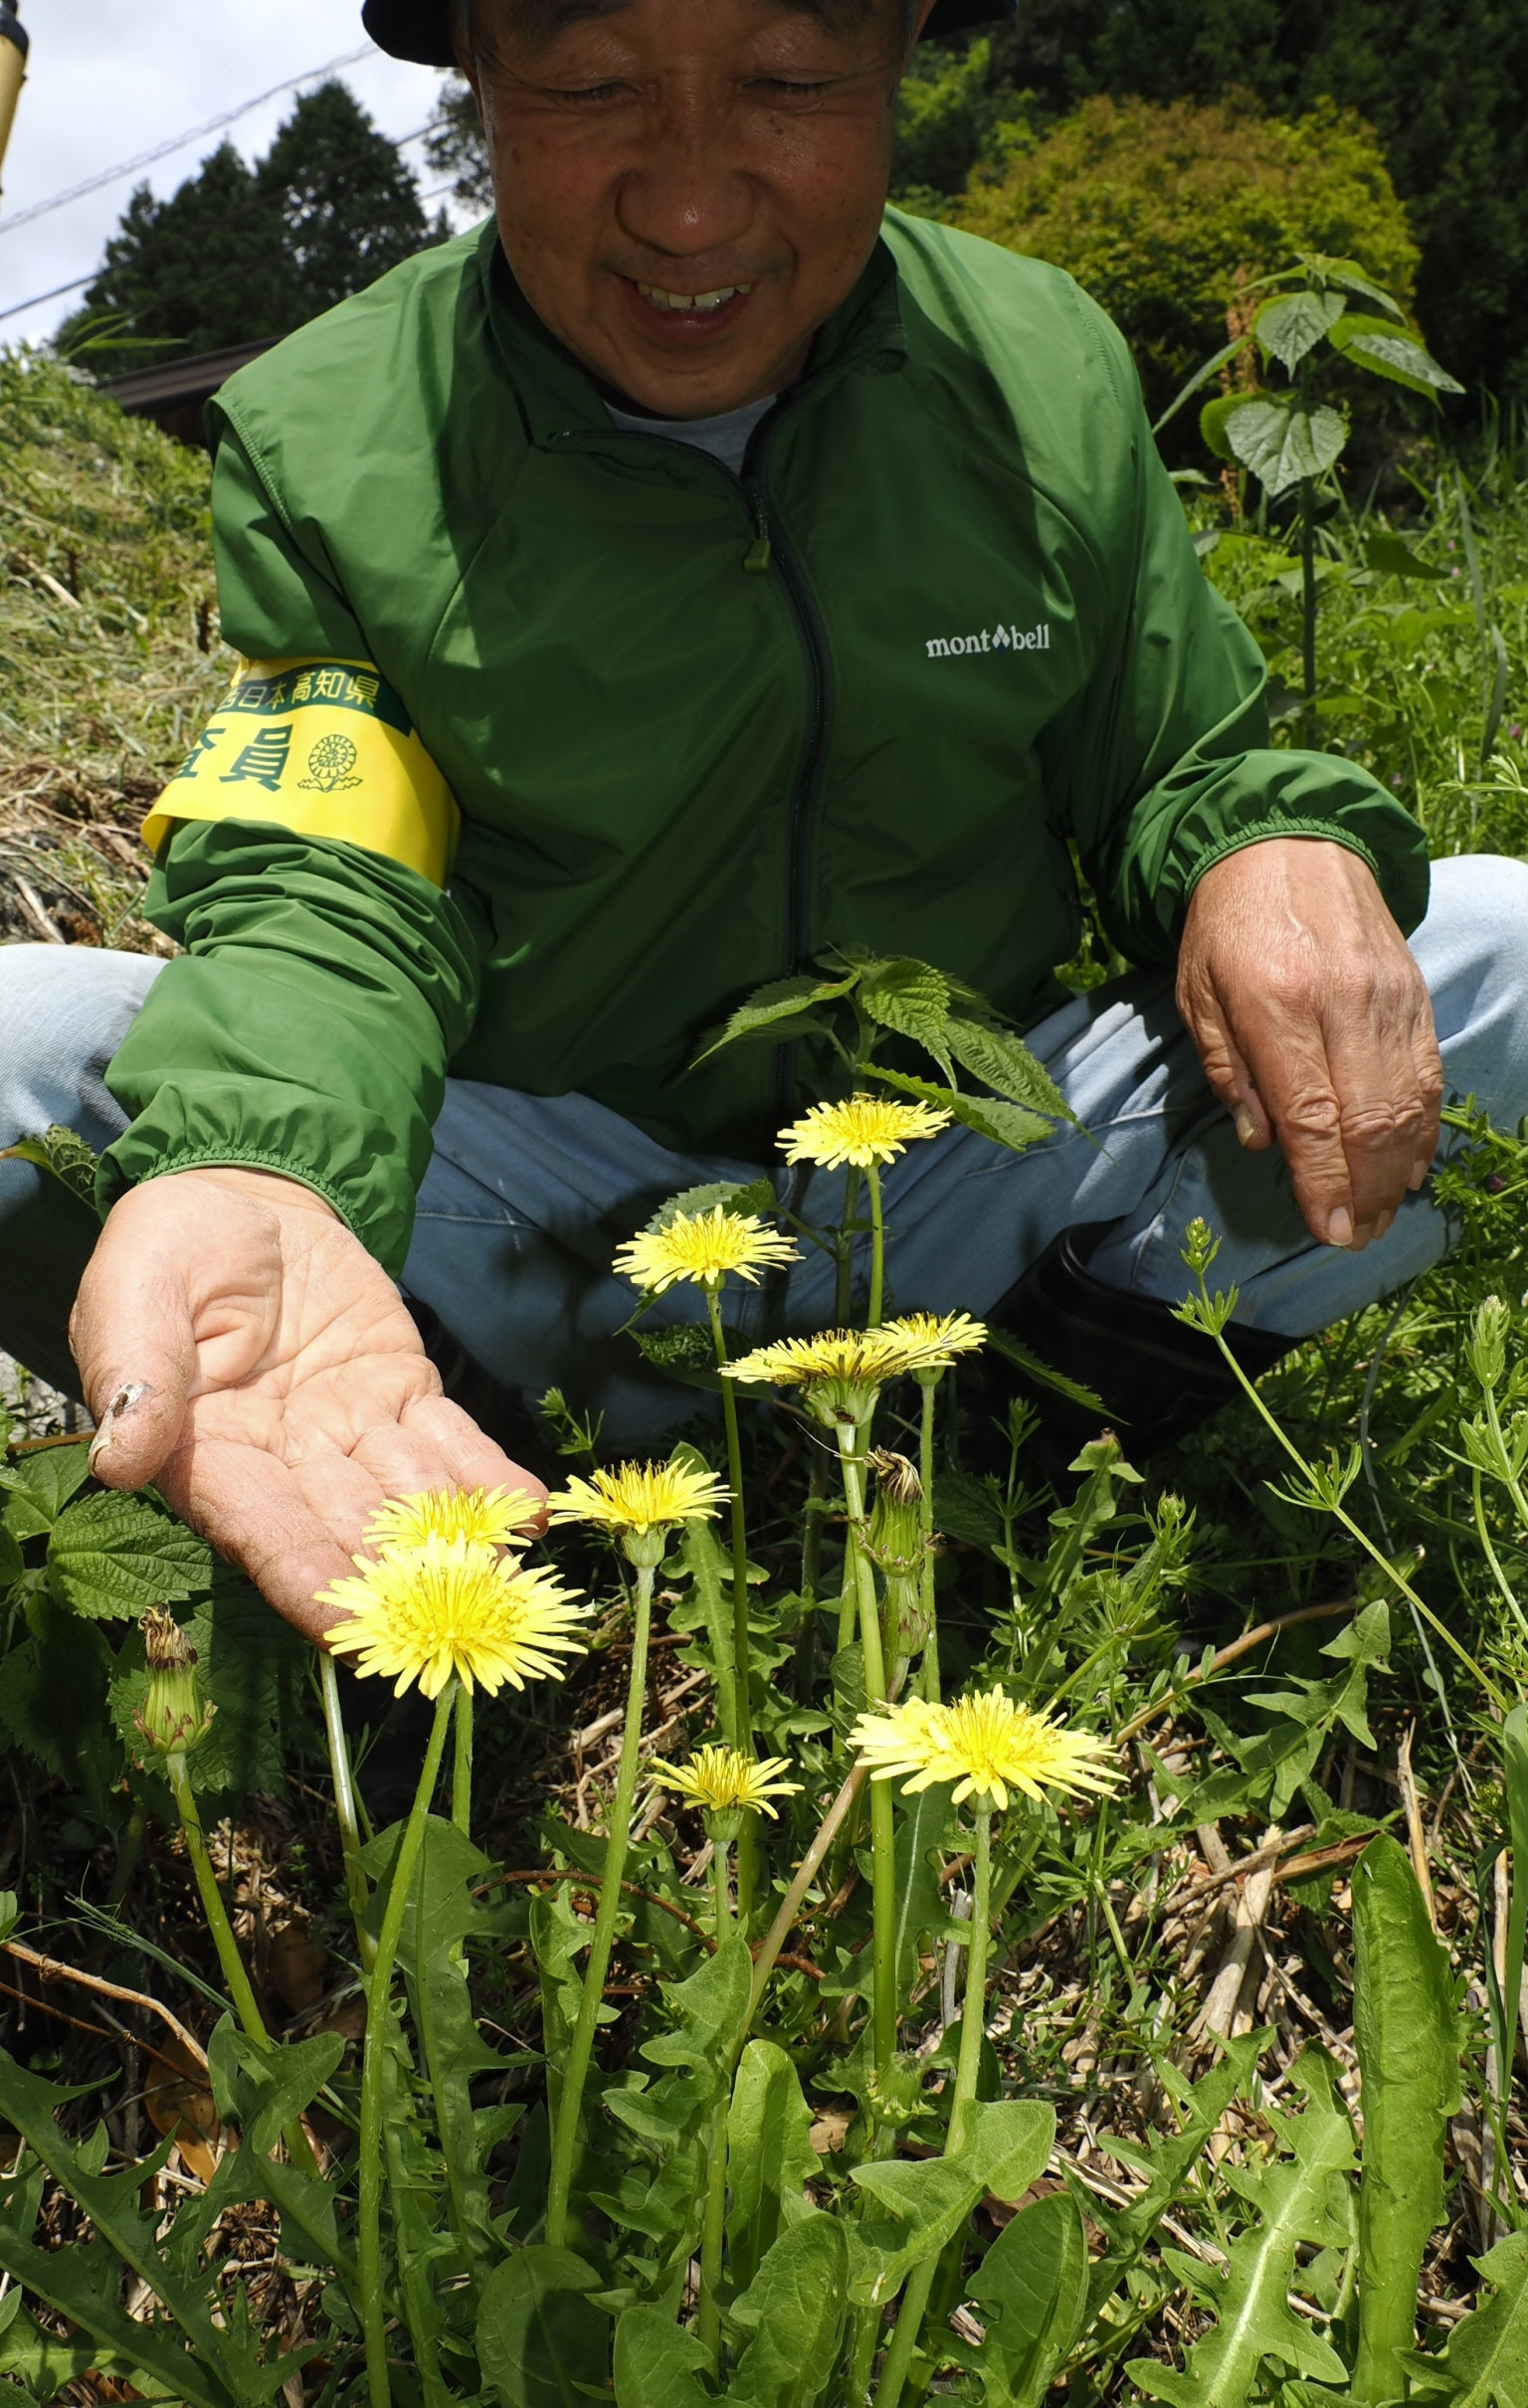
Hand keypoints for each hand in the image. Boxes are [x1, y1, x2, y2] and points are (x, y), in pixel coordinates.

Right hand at [70, 1167, 544, 1639]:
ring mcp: (347, 1432)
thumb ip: (133, 1368)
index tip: (342, 1630)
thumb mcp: (133, 1289)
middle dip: (396, 1574)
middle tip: (450, 1616)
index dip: (300, 1576)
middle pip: (343, 1528)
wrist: (241, 1198)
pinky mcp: (400, 1392)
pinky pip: (449, 1440)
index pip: (257, 1528)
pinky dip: (488, 1476)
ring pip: (405, 1493)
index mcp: (204, 1454)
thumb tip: (120, 1461)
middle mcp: (281, 1462)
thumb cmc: (167, 1248)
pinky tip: (529, 1510)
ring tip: (502, 1575)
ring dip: (453, 1537)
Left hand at [1176, 837, 1441, 1250]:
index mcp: (1275, 1004)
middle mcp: (1341, 1002)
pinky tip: (1410, 1166)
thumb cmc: (1228, 925)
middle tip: (1354, 1236)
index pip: (1311, 1115)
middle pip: (1369, 1119)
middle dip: (1366, 1193)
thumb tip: (1264, 1143)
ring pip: (1409, 1102)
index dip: (1323, 1182)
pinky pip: (1429, 1074)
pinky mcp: (1414, 993)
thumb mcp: (1196, 993)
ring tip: (1381, 1215)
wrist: (1288, 841)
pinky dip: (1424, 1128)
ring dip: (1399, 1172)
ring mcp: (1386, 997)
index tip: (1327, 1231)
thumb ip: (1229, 1070)